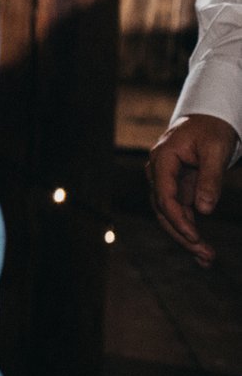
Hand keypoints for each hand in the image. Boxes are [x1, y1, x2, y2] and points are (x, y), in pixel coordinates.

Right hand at [149, 115, 237, 265]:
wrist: (210, 117)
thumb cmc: (212, 129)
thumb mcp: (216, 150)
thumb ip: (210, 179)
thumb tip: (204, 209)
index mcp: (162, 160)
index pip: (164, 196)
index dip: (178, 219)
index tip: (196, 237)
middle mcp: (158, 172)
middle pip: (163, 210)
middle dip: (183, 235)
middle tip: (206, 255)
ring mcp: (167, 181)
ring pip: (170, 215)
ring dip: (186, 237)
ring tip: (208, 258)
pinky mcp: (179, 188)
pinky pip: (181, 212)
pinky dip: (191, 229)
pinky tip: (202, 249)